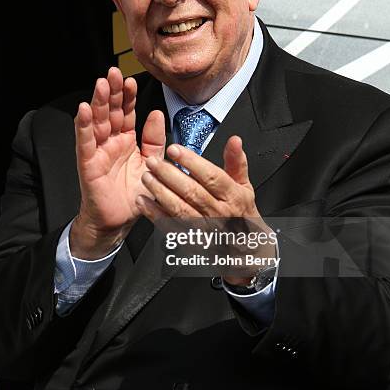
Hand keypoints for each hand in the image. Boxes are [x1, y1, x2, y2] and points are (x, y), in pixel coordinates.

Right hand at [71, 67, 165, 258]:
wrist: (119, 220)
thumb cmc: (133, 193)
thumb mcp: (151, 163)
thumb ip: (154, 140)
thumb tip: (157, 114)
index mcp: (126, 140)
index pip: (127, 113)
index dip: (128, 97)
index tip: (131, 80)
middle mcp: (111, 142)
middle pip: (111, 112)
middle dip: (112, 92)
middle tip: (114, 72)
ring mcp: (98, 151)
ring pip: (97, 122)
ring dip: (98, 102)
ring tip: (101, 84)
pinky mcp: (88, 164)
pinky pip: (85, 142)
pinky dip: (84, 126)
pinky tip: (84, 110)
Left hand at [136, 136, 275, 283]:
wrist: (244, 249)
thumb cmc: (241, 213)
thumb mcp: (244, 186)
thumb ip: (236, 162)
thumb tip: (234, 140)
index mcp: (232, 197)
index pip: (212, 176)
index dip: (192, 162)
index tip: (174, 150)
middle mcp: (219, 213)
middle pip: (192, 192)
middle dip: (170, 175)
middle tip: (153, 162)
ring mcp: (204, 228)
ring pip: (180, 209)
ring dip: (160, 193)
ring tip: (147, 178)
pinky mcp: (191, 240)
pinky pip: (170, 227)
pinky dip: (155, 215)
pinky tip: (144, 202)